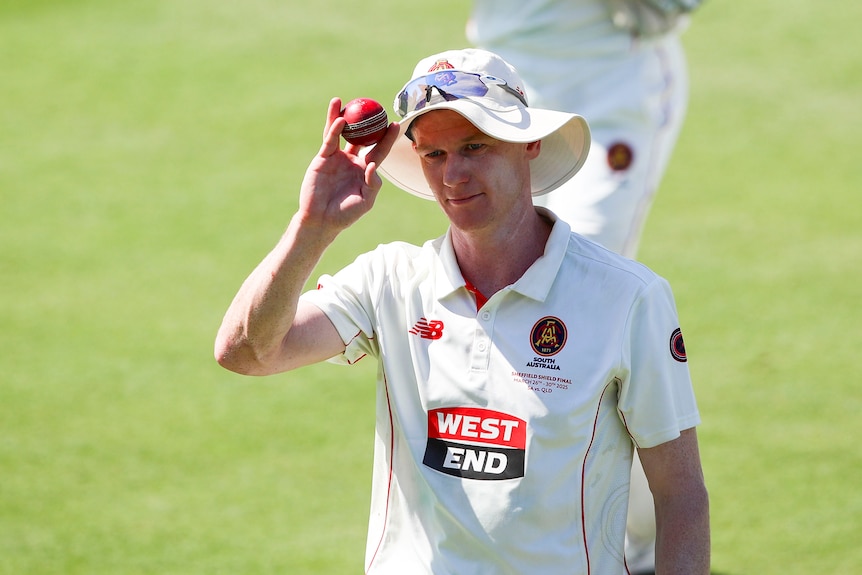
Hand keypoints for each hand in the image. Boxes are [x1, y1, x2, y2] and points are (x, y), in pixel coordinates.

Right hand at [297, 98, 399, 235]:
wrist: (321, 219)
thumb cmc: (345, 214)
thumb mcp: (366, 201)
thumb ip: (373, 184)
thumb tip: (373, 165)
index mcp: (365, 170)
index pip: (379, 150)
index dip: (387, 138)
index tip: (395, 123)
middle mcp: (352, 160)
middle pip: (361, 136)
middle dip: (366, 121)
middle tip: (373, 106)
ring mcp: (337, 158)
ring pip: (341, 134)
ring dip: (342, 117)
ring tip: (344, 101)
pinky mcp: (322, 158)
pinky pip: (330, 141)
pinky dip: (334, 130)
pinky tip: (340, 119)